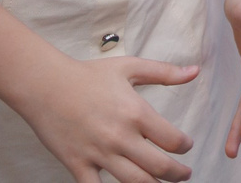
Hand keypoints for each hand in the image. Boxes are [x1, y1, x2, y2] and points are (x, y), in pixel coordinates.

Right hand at [19, 52, 200, 182]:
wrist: (45, 85)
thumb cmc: (87, 75)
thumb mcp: (130, 67)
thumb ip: (165, 72)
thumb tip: (195, 71)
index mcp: (136, 113)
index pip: (173, 140)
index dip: (185, 146)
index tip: (186, 146)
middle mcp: (120, 137)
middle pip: (159, 168)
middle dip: (177, 175)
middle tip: (184, 175)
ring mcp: (98, 153)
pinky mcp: (77, 164)